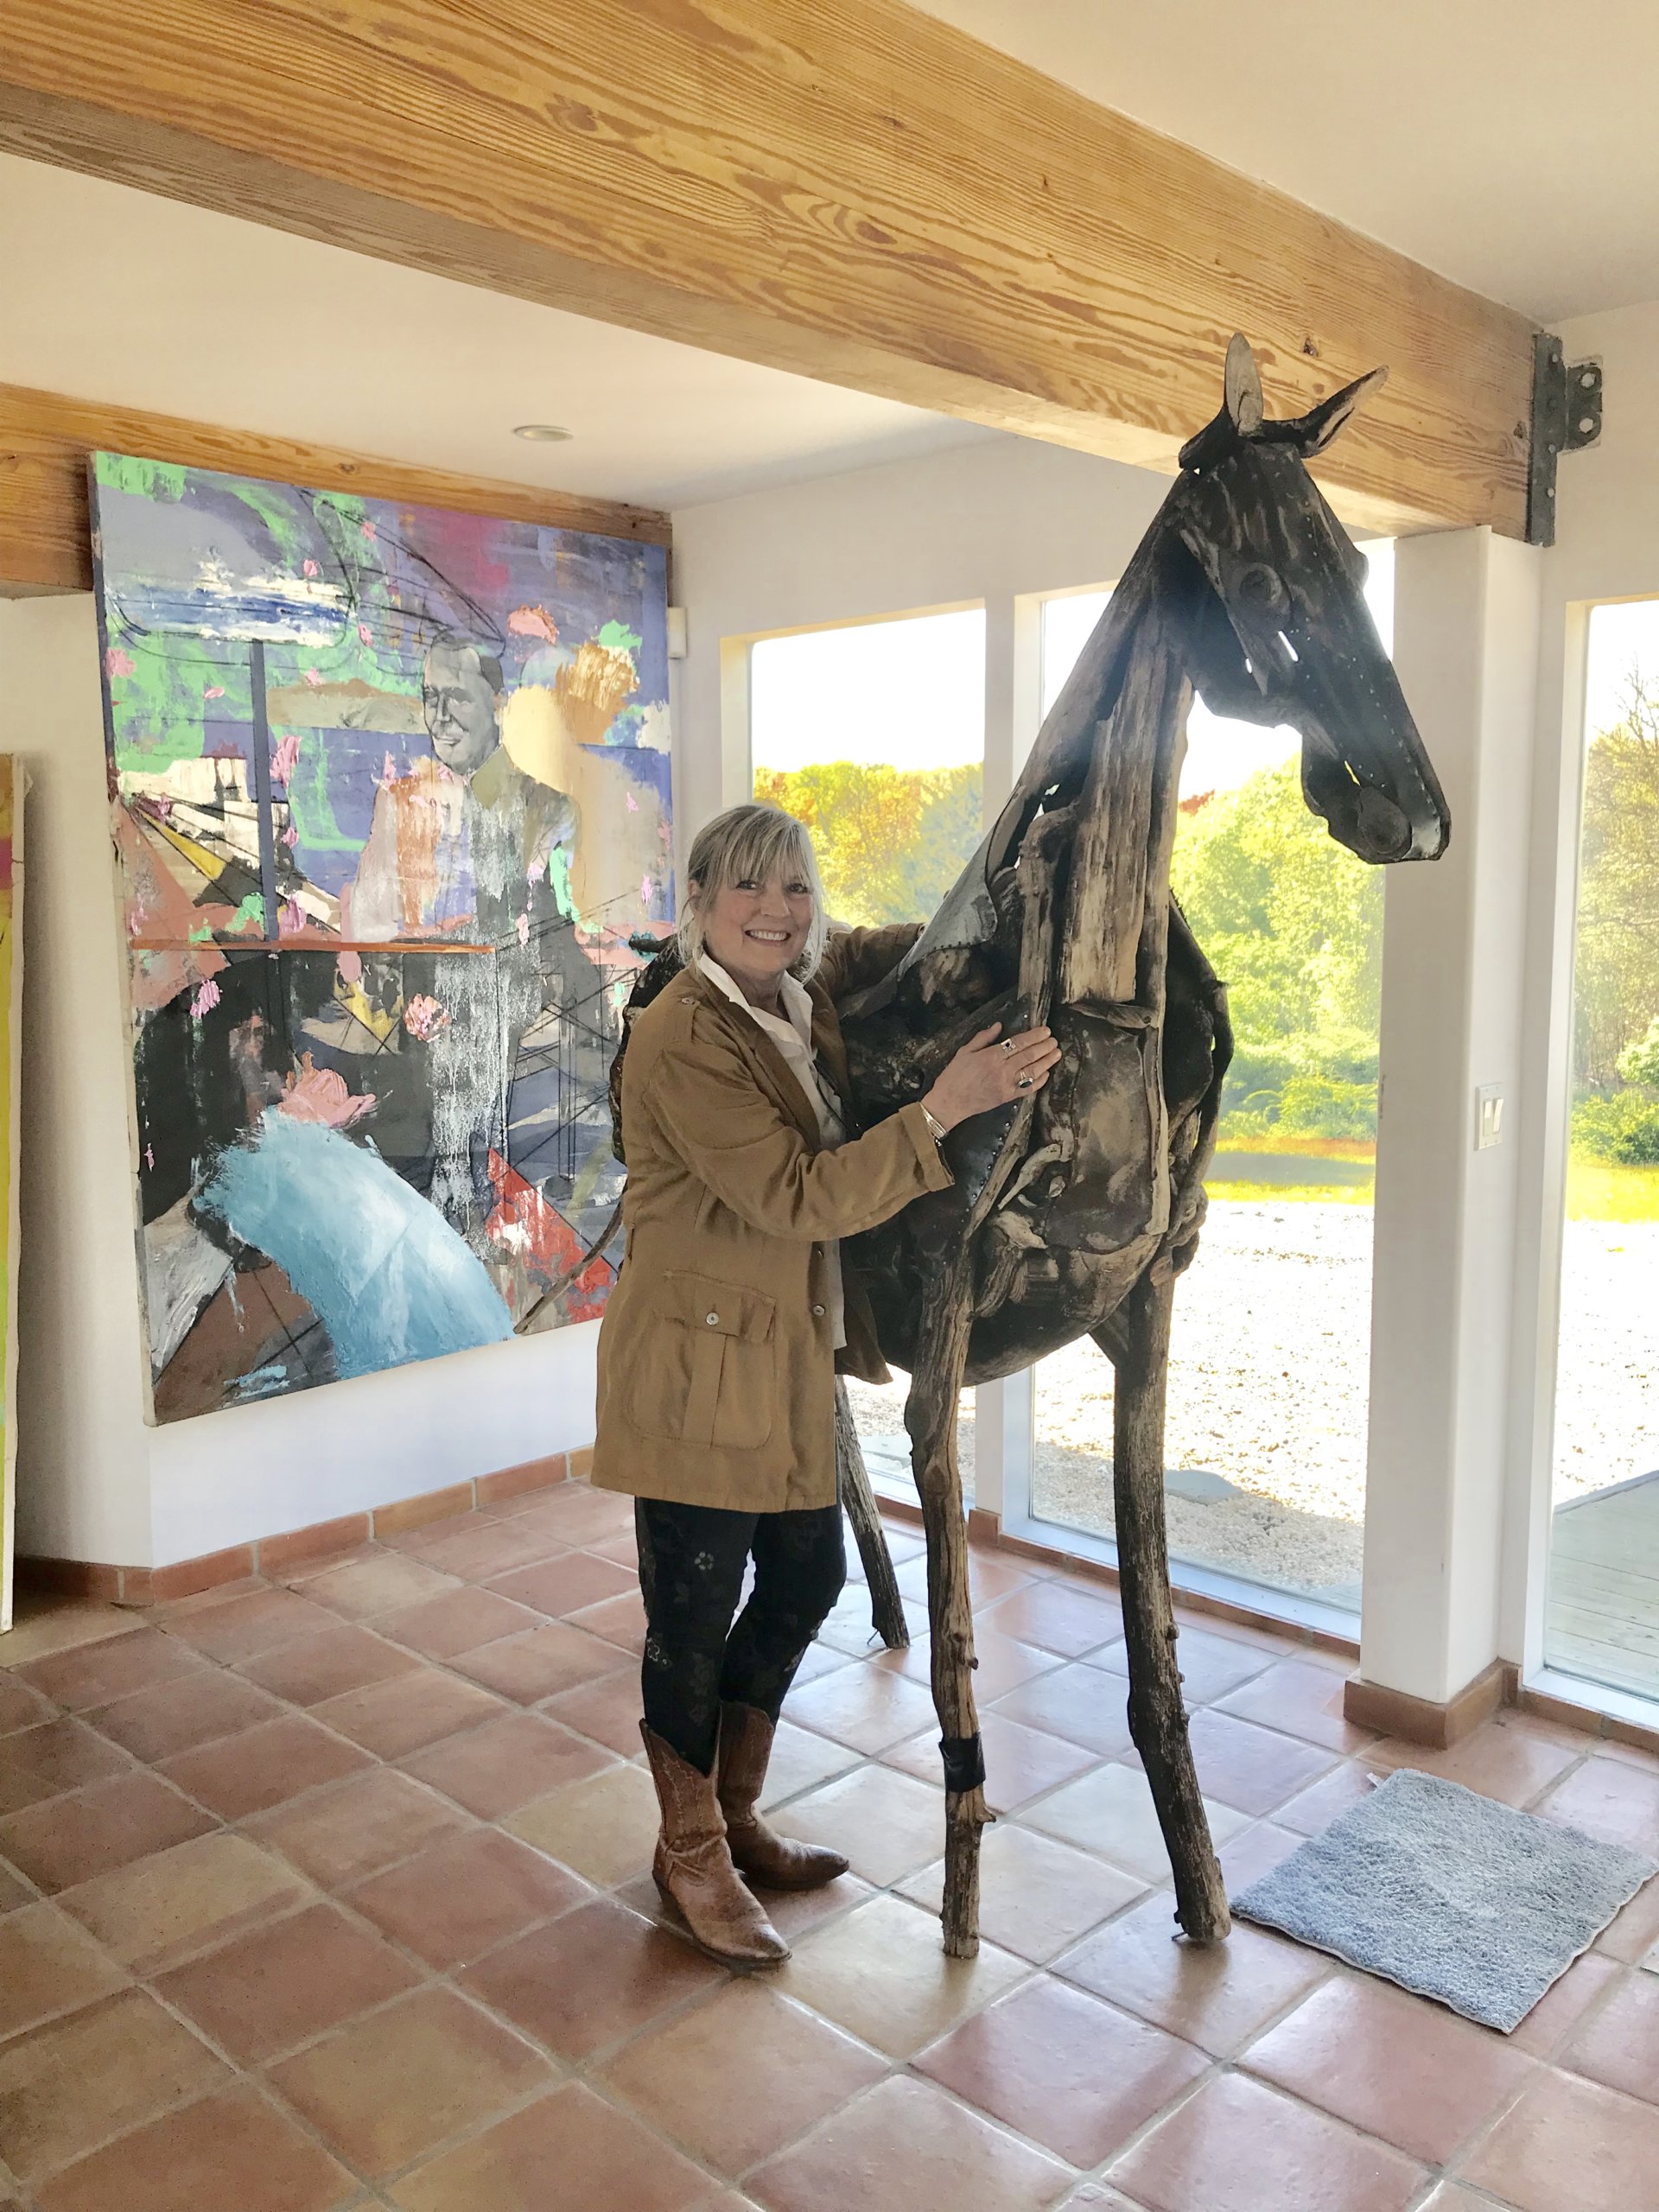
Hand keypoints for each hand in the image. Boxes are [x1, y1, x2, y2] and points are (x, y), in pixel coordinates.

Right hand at [922, 1023, 1061, 1131]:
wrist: (950, 1102)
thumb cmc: (954, 1075)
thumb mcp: (964, 1051)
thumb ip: (983, 1038)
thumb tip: (999, 1026)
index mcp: (991, 1056)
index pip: (1018, 1043)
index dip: (1034, 1036)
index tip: (1045, 1030)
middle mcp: (1002, 1070)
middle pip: (1029, 1056)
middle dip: (1044, 1047)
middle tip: (1054, 1040)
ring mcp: (1006, 1085)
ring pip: (1032, 1071)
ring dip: (1046, 1062)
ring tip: (1056, 1053)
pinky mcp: (1008, 1097)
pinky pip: (1027, 1089)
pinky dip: (1039, 1081)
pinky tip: (1046, 1073)